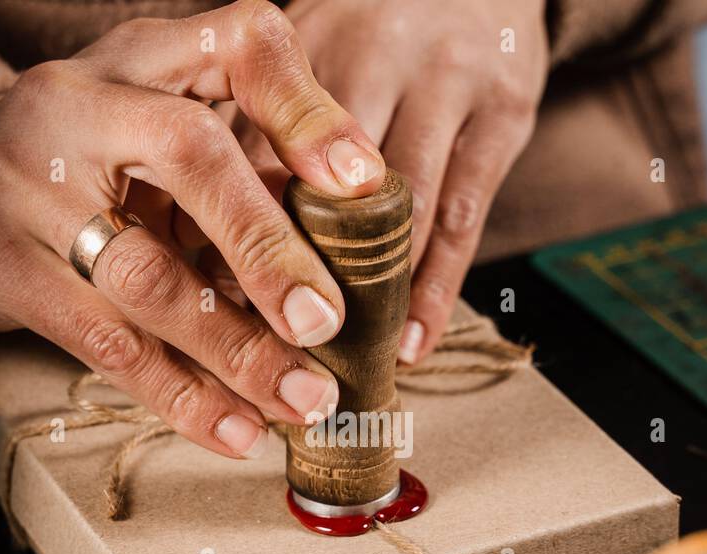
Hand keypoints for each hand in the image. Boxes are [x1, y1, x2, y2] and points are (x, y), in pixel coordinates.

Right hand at [0, 0, 385, 459]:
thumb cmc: (103, 154)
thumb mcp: (173, 117)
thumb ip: (259, 142)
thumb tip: (358, 205)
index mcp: (141, 55)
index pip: (239, 46)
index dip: (306, 111)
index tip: (363, 184)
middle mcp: (77, 102)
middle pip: (191, 157)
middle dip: (270, 249)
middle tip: (328, 323)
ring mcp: (24, 184)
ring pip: (147, 276)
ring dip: (236, 350)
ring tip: (303, 399)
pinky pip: (106, 345)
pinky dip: (180, 395)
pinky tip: (236, 428)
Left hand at [232, 0, 546, 362]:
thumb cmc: (377, 25)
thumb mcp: (311, 54)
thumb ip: (262, 128)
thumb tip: (203, 236)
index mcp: (309, 43)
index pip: (261, 152)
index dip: (235, 235)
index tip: (213, 310)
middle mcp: (378, 53)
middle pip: (328, 187)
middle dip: (299, 276)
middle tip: (272, 354)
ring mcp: (447, 83)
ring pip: (401, 211)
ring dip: (372, 296)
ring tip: (343, 366)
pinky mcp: (503, 115)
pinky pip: (463, 219)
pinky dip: (434, 289)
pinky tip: (411, 342)